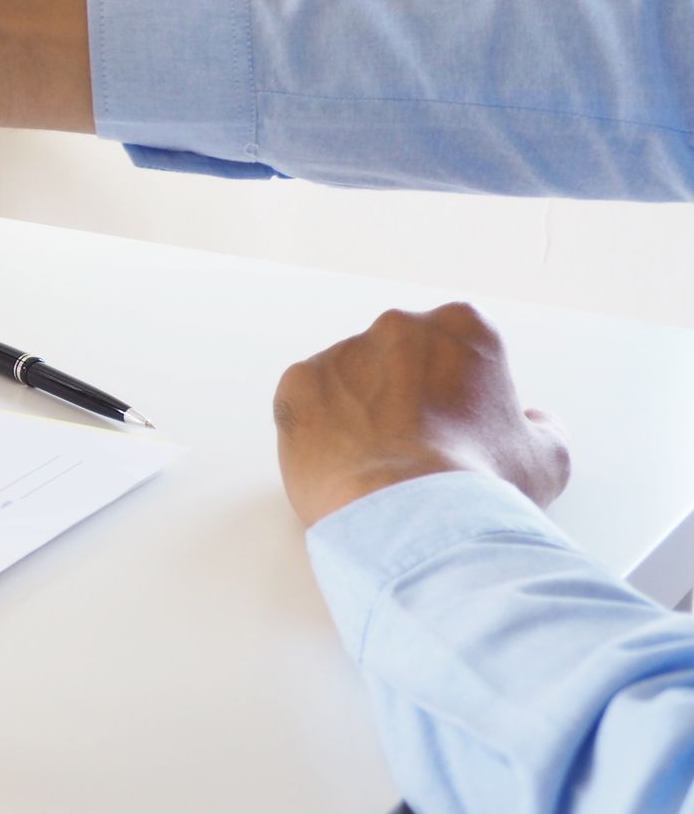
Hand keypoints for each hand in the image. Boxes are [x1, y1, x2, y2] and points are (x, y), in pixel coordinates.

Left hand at [273, 303, 570, 527]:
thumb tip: (534, 420)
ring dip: (357, 413)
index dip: (457, 397)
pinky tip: (341, 466)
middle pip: (398, 359)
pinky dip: (318, 430)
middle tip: (413, 453)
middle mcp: (399, 325)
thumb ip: (540, 427)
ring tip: (375, 468)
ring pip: (348, 380)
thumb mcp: (546, 459)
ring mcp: (343, 351)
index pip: (457, 351)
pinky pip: (306, 403)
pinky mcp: (298, 383)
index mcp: (462, 327)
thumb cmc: (482, 487)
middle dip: (403, 398)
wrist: (413, 519)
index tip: (457, 433)